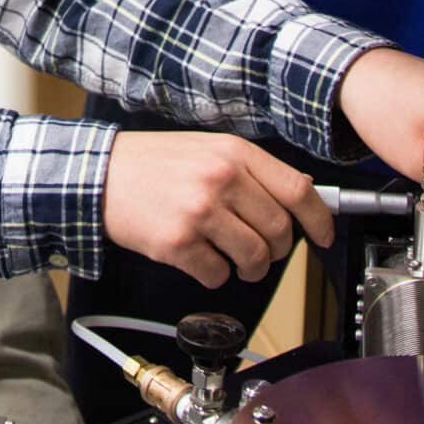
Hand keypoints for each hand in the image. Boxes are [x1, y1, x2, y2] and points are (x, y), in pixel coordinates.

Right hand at [100, 131, 334, 288]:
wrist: (99, 175)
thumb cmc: (153, 164)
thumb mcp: (208, 149)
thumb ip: (251, 170)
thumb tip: (297, 195)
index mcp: (234, 152)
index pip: (297, 190)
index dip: (319, 219)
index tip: (324, 235)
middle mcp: (221, 179)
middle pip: (280, 231)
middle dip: (278, 250)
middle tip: (265, 252)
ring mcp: (200, 212)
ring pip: (255, 257)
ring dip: (252, 268)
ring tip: (236, 262)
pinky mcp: (178, 243)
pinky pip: (217, 274)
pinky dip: (215, 274)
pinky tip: (201, 259)